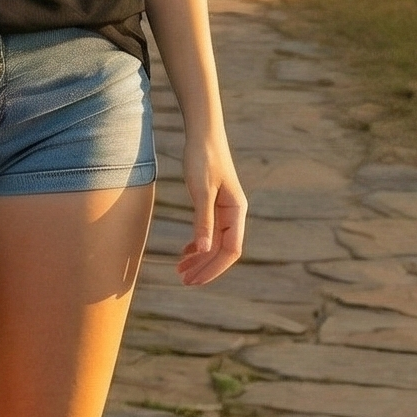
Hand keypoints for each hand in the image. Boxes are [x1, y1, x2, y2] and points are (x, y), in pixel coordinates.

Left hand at [178, 131, 244, 286]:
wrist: (203, 134)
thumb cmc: (203, 159)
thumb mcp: (201, 191)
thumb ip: (203, 221)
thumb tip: (204, 250)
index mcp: (236, 211)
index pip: (231, 250)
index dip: (214, 268)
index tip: (194, 279)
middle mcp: (234, 214)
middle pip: (222, 250)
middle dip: (205, 267)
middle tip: (184, 281)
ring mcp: (225, 210)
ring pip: (214, 242)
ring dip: (199, 258)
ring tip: (180, 271)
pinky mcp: (214, 204)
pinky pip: (209, 231)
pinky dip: (198, 244)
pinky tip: (185, 253)